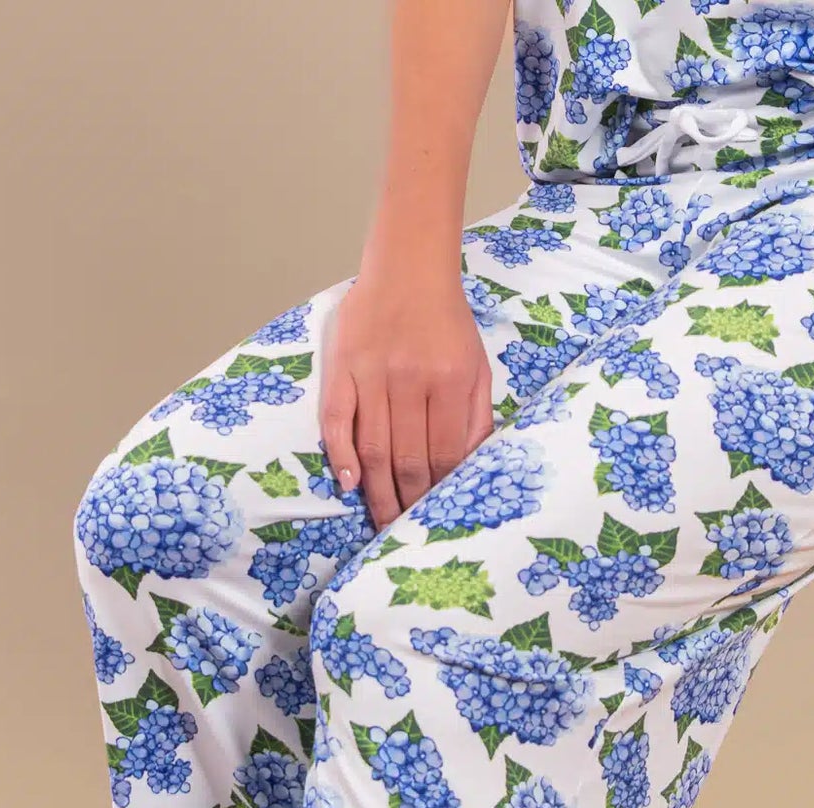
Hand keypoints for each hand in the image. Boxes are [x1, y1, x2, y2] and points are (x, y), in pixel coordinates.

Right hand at [321, 263, 494, 528]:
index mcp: (448, 383)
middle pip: (407, 459)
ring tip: (380, 521)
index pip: (444, 454)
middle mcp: (409, 380)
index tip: (436, 518)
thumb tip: (471, 468)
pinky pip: (337, 417)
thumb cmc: (447, 323)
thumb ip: (476, 417)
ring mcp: (372, 373)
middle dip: (408, 503)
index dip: (439, 492)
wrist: (409, 266)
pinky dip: (340, 452)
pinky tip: (347, 481)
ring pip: (372, 447)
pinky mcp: (343, 365)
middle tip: (405, 535)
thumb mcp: (476, 368)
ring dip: (376, 491)